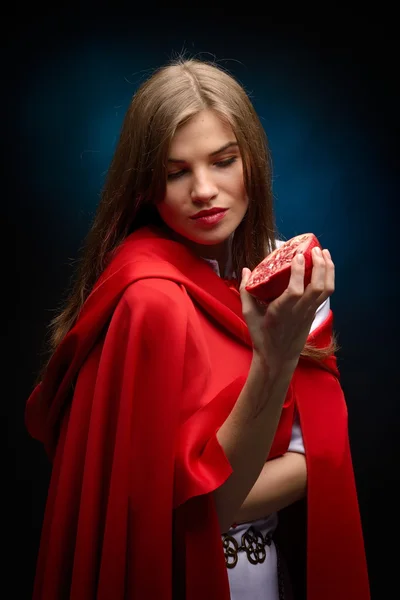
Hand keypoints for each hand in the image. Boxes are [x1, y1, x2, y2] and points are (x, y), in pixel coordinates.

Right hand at [240, 247, 334, 370]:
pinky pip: (325, 294)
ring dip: (328, 269)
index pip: (295, 291)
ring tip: (324, 252)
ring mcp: (309, 312)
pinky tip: (325, 266)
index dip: (299, 272)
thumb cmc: (262, 336)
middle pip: (317, 287)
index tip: (298, 255)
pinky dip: (328, 277)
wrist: (278, 358)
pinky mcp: (314, 313)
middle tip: (314, 249)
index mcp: (281, 312)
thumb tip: (245, 270)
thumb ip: (246, 291)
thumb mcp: (249, 315)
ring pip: (326, 290)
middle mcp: (299, 311)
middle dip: (319, 265)